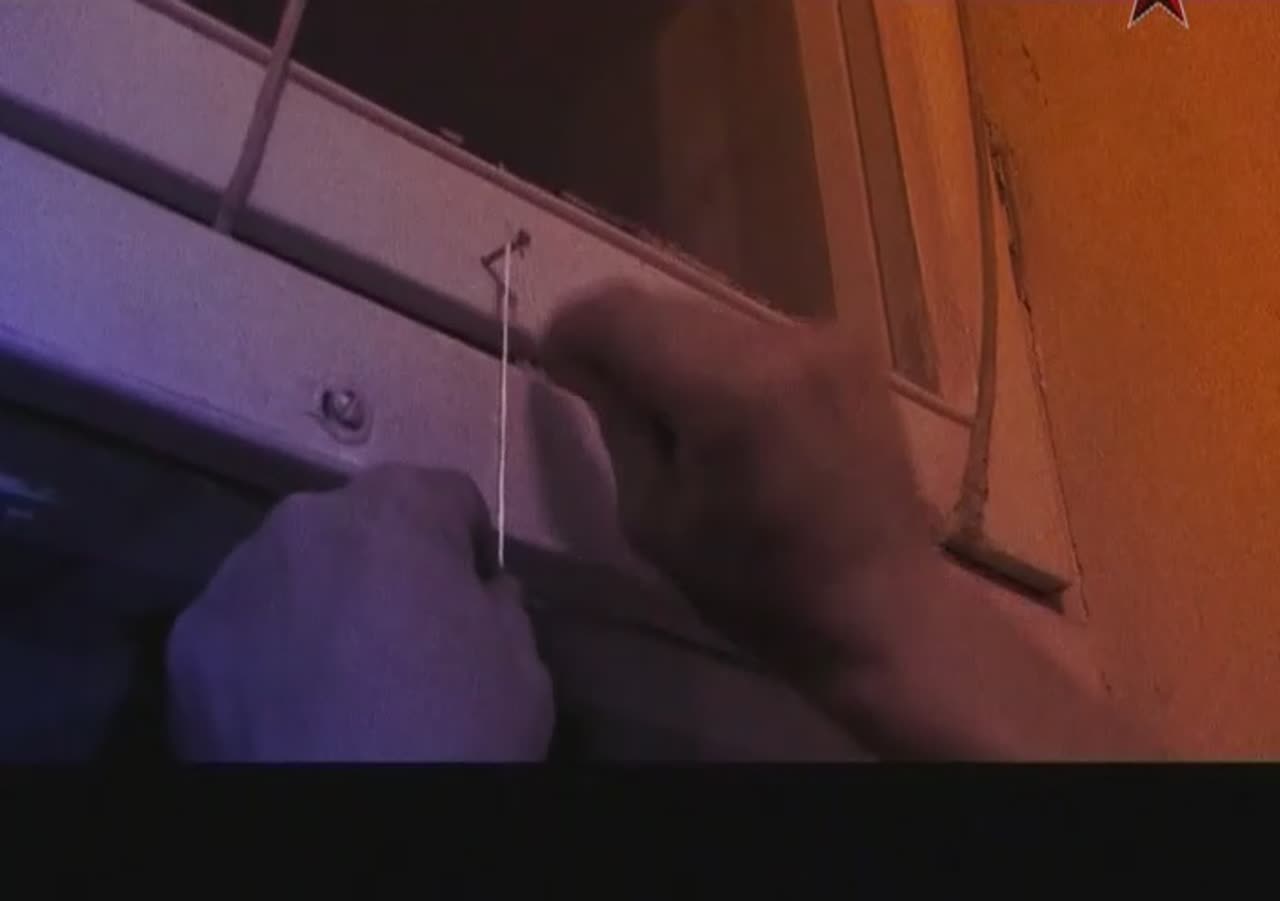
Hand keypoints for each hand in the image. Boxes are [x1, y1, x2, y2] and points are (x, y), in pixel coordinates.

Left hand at [166, 466, 552, 761]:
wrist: (346, 816)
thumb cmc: (453, 732)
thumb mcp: (523, 666)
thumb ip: (501, 604)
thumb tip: (480, 591)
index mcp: (397, 508)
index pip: (445, 493)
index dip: (466, 545)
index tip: (473, 594)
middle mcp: (306, 520)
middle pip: (358, 525)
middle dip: (384, 566)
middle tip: (407, 638)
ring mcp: (235, 577)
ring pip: (291, 570)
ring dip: (318, 602)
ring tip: (339, 676)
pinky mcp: (186, 640)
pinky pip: (241, 626)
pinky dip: (264, 652)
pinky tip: (289, 706)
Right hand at [544, 283, 1162, 758]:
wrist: (884, 608)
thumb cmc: (757, 588)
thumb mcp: (654, 519)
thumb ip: (617, 421)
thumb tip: (581, 360)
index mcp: (727, 387)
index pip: (618, 313)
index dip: (572, 330)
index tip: (556, 366)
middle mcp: (780, 339)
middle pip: (665, 307)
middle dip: (623, 341)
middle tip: (603, 393)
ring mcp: (824, 337)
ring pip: (711, 317)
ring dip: (676, 351)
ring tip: (674, 416)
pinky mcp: (851, 348)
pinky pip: (758, 335)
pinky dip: (726, 361)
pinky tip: (731, 416)